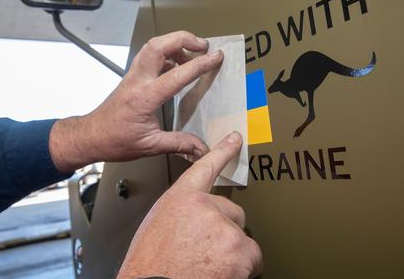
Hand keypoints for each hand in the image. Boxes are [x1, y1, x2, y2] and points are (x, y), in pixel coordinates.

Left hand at [49, 31, 223, 172]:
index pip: (177, 74)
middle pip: (159, 45)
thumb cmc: (114, 140)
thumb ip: (179, 144)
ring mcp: (133, 76)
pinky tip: (176, 63)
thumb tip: (202, 148)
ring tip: (193, 51)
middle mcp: (138, 81)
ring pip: (153, 46)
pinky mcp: (132, 77)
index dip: (199, 64)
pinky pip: (149, 55)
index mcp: (144, 97)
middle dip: (184, 38)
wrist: (91, 137)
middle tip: (203, 44)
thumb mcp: (150, 145)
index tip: (215, 57)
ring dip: (174, 43)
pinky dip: (166, 53)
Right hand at [117, 131, 262, 278]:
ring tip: (209, 268)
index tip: (235, 138)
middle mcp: (205, 208)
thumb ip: (181, 214)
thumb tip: (194, 220)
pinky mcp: (239, 249)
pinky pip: (254, 257)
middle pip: (232, 212)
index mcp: (181, 199)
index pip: (205, 167)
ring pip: (242, 238)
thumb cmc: (150, 267)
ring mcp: (224, 227)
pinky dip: (243, 269)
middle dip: (224, 232)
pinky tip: (221, 274)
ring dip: (232, 253)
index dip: (223, 151)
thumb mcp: (157, 229)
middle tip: (205, 252)